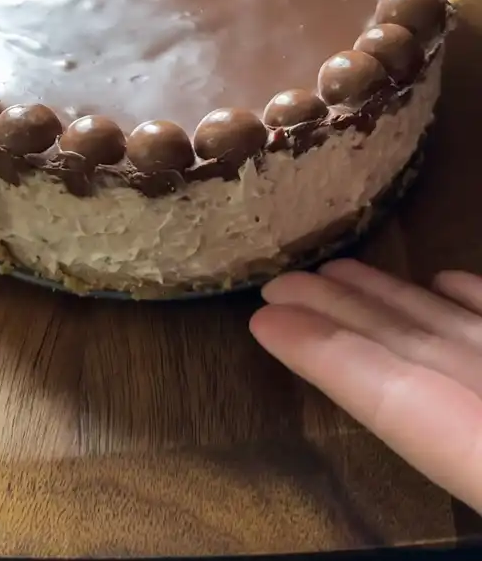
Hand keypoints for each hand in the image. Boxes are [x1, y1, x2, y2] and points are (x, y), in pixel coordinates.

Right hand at [250, 259, 481, 511]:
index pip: (387, 392)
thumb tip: (382, 390)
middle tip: (277, 286)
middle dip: (335, 308)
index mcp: (478, 449)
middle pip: (403, 341)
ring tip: (336, 272)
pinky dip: (467, 297)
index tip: (262, 321)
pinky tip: (442, 282)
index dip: (318, 351)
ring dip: (385, 295)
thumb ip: (424, 419)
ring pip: (444, 321)